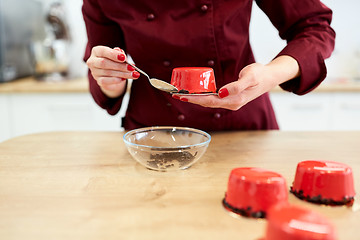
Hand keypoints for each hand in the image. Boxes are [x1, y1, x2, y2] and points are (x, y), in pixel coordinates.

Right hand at [86, 46, 139, 97]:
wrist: (112, 75)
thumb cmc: (115, 61)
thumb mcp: (118, 56)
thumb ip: (119, 53)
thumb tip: (121, 52)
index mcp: (96, 51)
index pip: (103, 51)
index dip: (113, 54)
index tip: (124, 57)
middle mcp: (93, 61)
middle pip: (104, 63)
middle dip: (120, 65)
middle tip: (132, 68)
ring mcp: (94, 72)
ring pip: (108, 73)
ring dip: (123, 74)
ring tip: (133, 74)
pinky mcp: (98, 81)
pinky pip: (106, 81)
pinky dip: (116, 80)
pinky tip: (124, 79)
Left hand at [172, 56, 299, 109]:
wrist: (270, 77)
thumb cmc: (260, 75)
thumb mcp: (250, 77)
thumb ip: (236, 86)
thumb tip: (221, 93)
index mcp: (234, 100)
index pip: (209, 101)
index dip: (194, 99)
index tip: (182, 96)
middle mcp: (231, 104)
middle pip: (207, 104)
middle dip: (191, 100)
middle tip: (176, 95)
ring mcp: (230, 102)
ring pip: (209, 102)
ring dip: (195, 100)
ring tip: (182, 95)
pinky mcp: (230, 99)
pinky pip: (214, 99)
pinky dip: (203, 97)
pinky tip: (196, 94)